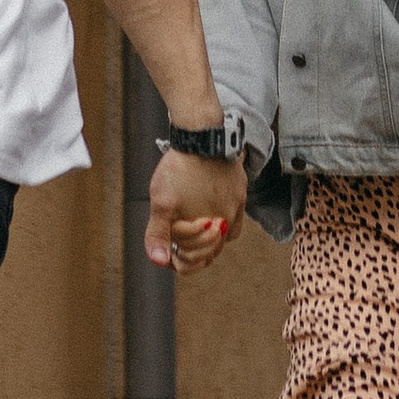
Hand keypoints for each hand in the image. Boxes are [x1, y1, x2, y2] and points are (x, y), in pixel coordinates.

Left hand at [148, 145, 245, 272]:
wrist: (201, 136)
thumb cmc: (179, 170)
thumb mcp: (161, 203)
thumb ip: (158, 235)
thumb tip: (161, 262)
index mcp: (207, 231)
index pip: (193, 261)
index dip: (176, 257)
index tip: (168, 247)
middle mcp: (226, 222)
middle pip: (210, 251)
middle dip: (191, 249)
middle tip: (178, 238)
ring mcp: (236, 206)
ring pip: (223, 236)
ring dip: (207, 237)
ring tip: (192, 226)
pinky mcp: (240, 191)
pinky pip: (234, 216)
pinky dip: (221, 220)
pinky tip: (210, 213)